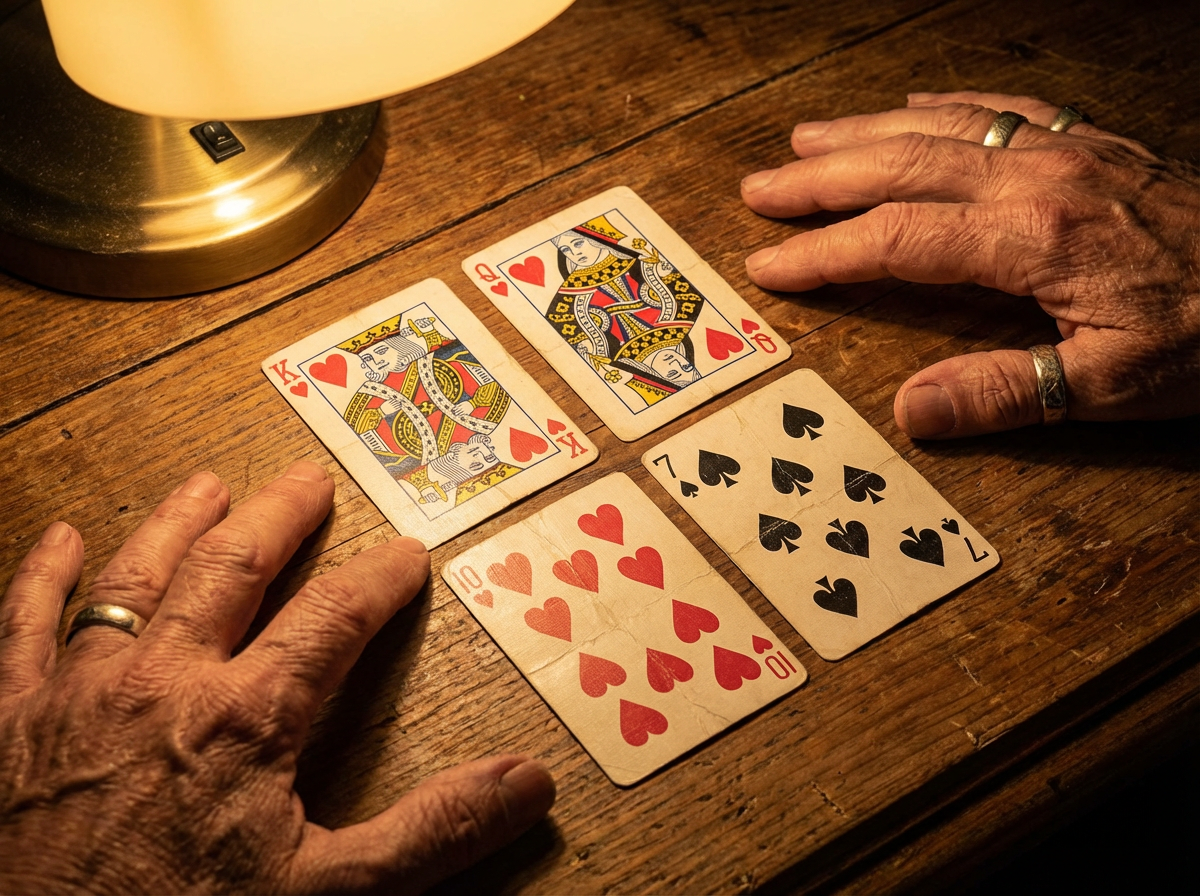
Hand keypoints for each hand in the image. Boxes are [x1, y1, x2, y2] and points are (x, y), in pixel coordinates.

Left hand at [0, 462, 554, 893]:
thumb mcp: (327, 895)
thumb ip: (430, 832)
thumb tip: (527, 782)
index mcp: (245, 719)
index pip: (333, 617)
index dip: (380, 578)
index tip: (408, 552)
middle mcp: (163, 684)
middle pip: (233, 566)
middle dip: (279, 516)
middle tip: (309, 480)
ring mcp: (80, 694)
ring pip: (136, 578)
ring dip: (176, 523)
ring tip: (210, 485)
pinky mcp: (13, 721)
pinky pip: (24, 626)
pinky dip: (42, 578)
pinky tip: (59, 541)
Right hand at [740, 91, 1199, 437]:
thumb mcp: (1113, 385)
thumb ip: (1004, 394)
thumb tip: (910, 409)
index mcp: (1032, 238)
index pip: (897, 240)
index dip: (824, 254)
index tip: (769, 267)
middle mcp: (1037, 177)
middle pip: (899, 166)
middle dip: (819, 180)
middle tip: (758, 189)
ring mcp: (1064, 149)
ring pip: (938, 126)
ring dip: (863, 132)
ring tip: (804, 140)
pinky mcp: (1091, 142)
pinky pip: (999, 106)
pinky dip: (942, 106)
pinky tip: (912, 107)